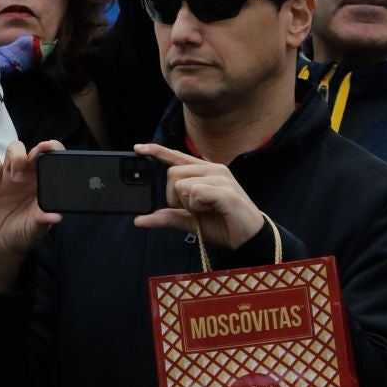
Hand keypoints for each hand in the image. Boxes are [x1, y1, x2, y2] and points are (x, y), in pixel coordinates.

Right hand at [0, 140, 65, 291]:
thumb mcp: (35, 230)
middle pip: (32, 150)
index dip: (53, 149)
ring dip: (16, 157)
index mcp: (42, 184)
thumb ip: (44, 221)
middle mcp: (27, 176)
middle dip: (34, 151)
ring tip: (15, 177)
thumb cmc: (21, 235)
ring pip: (13, 149)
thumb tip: (56, 216)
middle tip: (32, 162)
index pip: (50, 159)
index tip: (51, 148)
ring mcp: (7, 176)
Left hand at [131, 143, 267, 250]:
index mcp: (204, 172)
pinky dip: (197, 206)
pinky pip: (195, 192)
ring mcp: (220, 177)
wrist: (249, 238)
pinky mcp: (224, 189)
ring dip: (188, 204)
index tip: (138, 147)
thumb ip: (168, 216)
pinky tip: (212, 210)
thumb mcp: (190, 221)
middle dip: (175, 197)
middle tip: (194, 209)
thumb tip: (140, 220)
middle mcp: (212, 168)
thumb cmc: (223, 224)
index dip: (157, 151)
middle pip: (172, 173)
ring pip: (182, 184)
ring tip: (207, 210)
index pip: (177, 157)